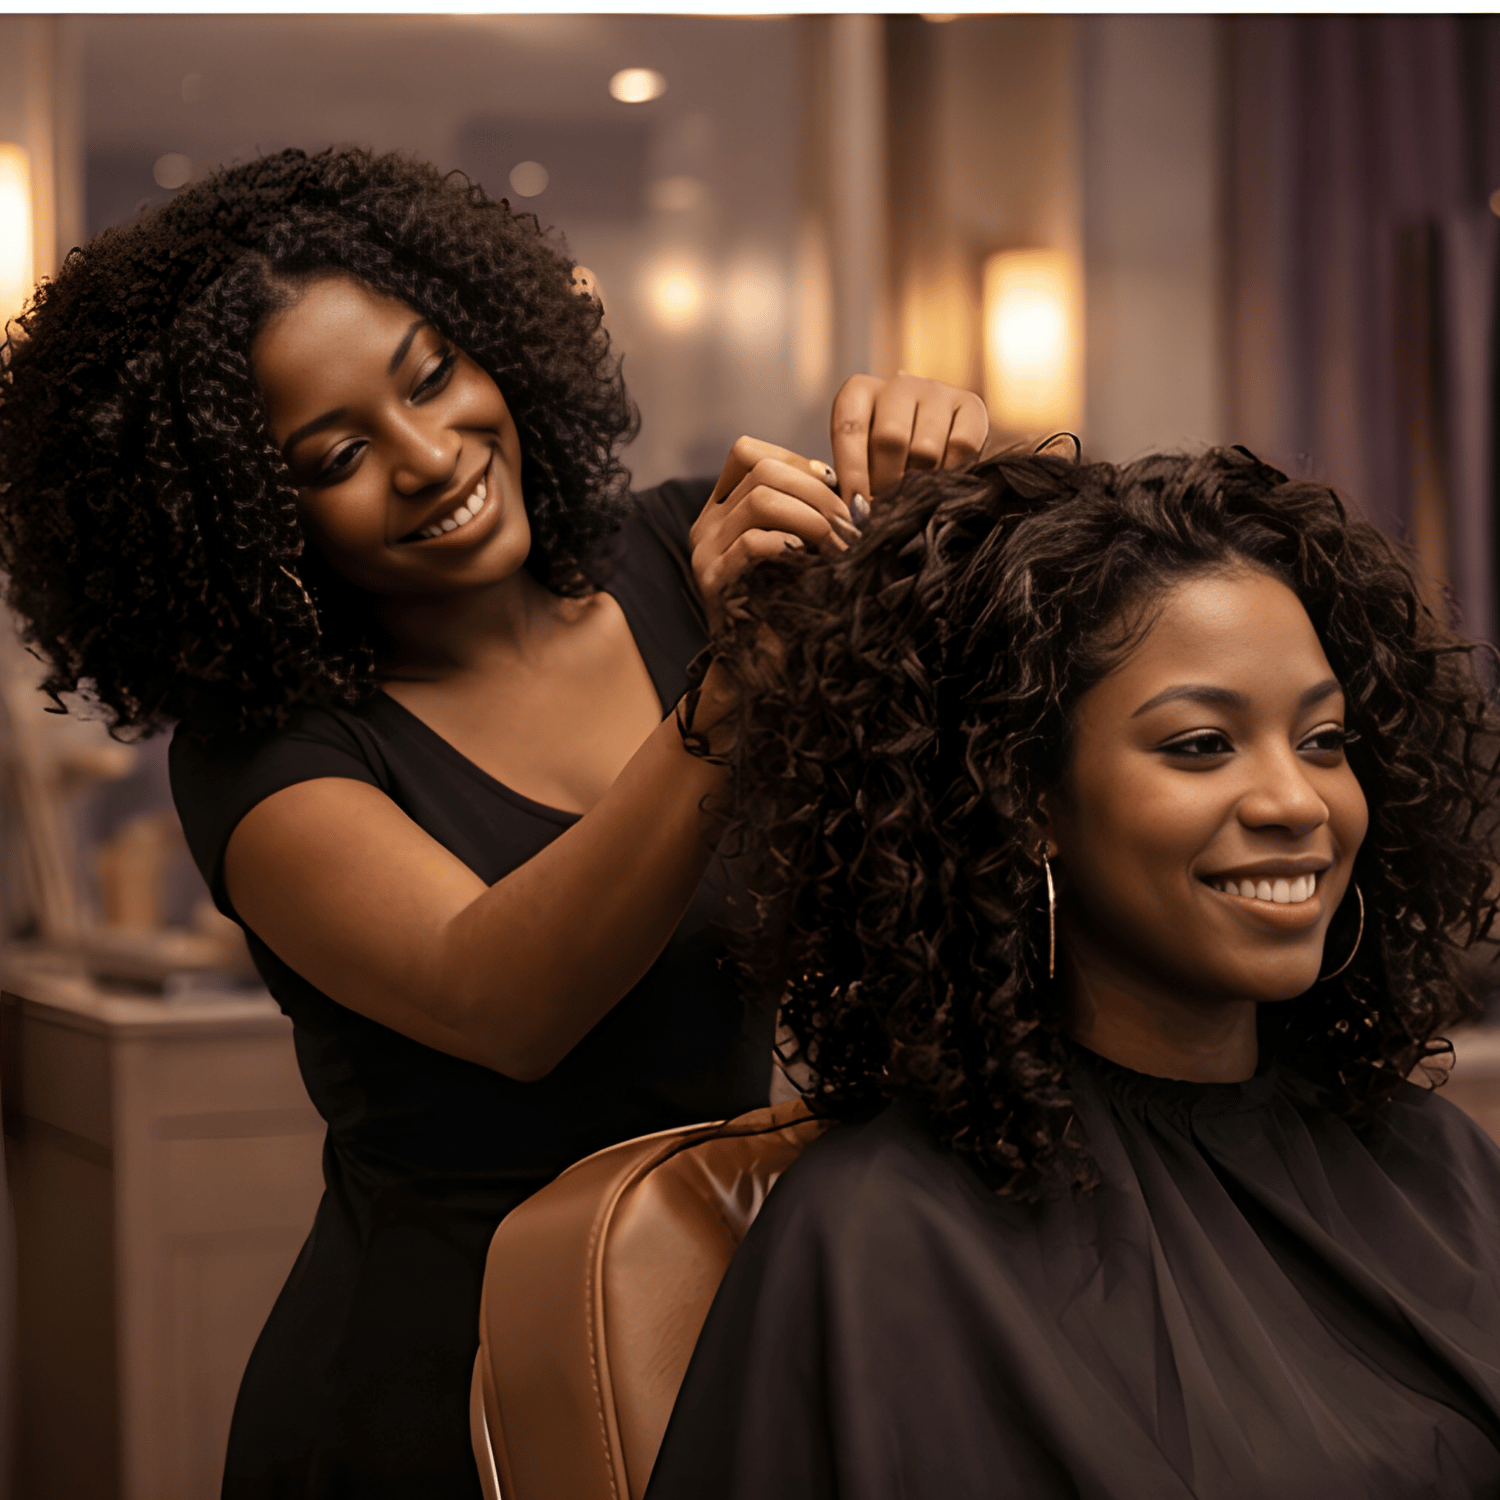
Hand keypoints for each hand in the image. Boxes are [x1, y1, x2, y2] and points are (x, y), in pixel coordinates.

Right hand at [691, 436, 857, 631]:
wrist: (761, 663)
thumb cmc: (786, 603)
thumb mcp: (796, 545)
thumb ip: (806, 512)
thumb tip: (849, 491)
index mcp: (722, 508)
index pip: (747, 452)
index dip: (794, 459)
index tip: (832, 486)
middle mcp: (706, 524)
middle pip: (762, 472)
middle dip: (817, 493)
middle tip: (849, 525)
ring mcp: (706, 552)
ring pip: (761, 501)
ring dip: (812, 519)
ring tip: (837, 546)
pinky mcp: (714, 583)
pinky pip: (752, 543)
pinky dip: (788, 545)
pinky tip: (809, 559)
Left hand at [830, 372, 988, 514]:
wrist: (941, 443)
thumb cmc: (889, 459)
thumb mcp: (864, 463)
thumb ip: (856, 481)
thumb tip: (859, 512)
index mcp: (859, 392)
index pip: (849, 428)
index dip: (852, 473)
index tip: (857, 507)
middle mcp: (898, 385)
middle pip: (889, 438)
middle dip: (887, 482)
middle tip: (890, 508)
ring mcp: (937, 391)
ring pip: (925, 448)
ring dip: (920, 483)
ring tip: (917, 497)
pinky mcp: (971, 404)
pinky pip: (961, 447)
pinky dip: (952, 473)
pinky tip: (945, 482)